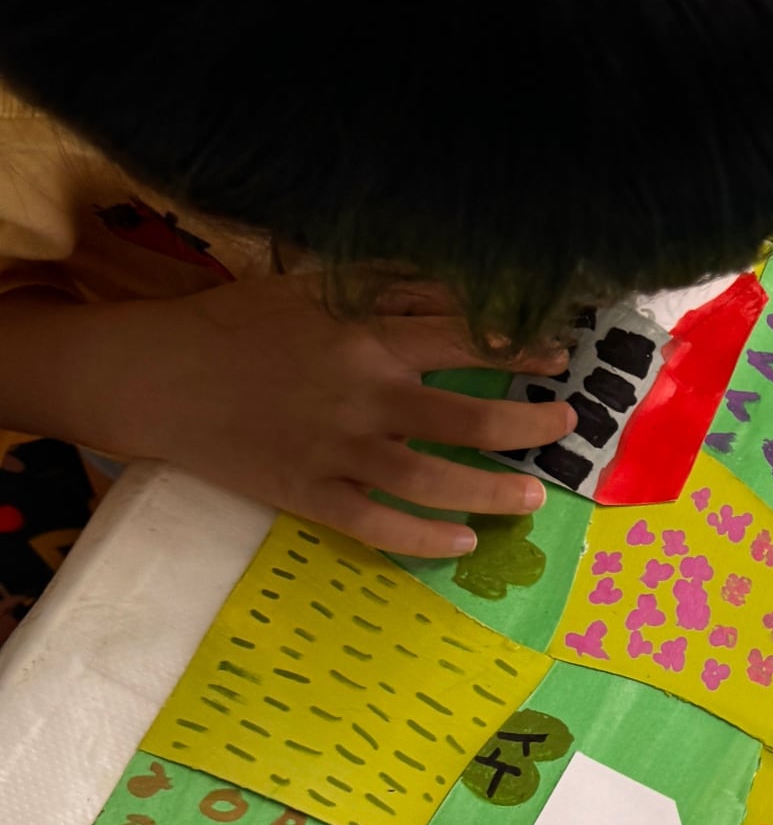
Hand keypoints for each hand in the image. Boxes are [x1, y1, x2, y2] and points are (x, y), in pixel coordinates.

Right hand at [28, 275, 576, 556]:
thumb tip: (453, 283)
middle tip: (564, 428)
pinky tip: (462, 540)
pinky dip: (424, 537)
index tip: (559, 358)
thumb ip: (381, 290)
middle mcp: (360, 394)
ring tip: (533, 498)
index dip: (519, 350)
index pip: (461, 341)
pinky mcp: (307, 493)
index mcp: (363, 337)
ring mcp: (336, 450)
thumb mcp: (309, 289)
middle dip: (527, 426)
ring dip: (493, 491)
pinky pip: (377, 525)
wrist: (155, 377)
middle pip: (466, 418)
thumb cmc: (235, 325)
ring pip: (432, 479)